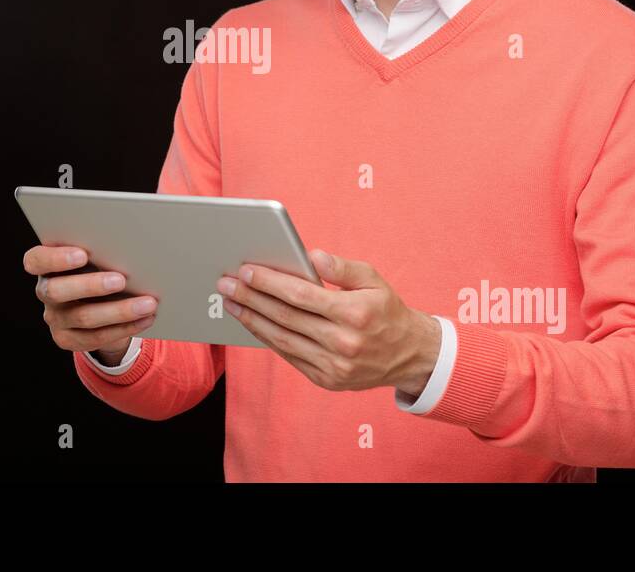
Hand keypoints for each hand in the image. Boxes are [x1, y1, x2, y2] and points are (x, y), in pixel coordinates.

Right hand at [24, 244, 156, 356]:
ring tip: (148, 303)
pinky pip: (96, 337)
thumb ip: (101, 252)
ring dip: (119, 310)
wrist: (100, 303)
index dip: (56, 258)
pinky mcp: (67, 339)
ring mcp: (54, 318)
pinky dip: (124, 327)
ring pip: (83, 317)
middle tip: (121, 280)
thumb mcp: (96, 257)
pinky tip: (145, 319)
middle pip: (58, 291)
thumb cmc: (100, 267)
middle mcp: (45, 291)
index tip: (83, 254)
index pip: (36, 260)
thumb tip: (131, 249)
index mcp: (45, 265)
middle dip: (91, 285)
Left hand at [215, 248, 440, 394]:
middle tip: (225, 284)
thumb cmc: (386, 310)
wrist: (409, 356)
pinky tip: (253, 322)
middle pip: (285, 317)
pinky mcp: (326, 379)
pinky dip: (268, 338)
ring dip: (252, 320)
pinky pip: (289, 356)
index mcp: (354, 313)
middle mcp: (343, 342)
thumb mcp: (373, 280)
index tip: (245, 270)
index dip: (270, 282)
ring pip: (282, 339)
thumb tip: (310, 256)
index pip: (301, 295)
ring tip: (231, 303)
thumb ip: (341, 267)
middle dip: (251, 298)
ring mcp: (334, 365)